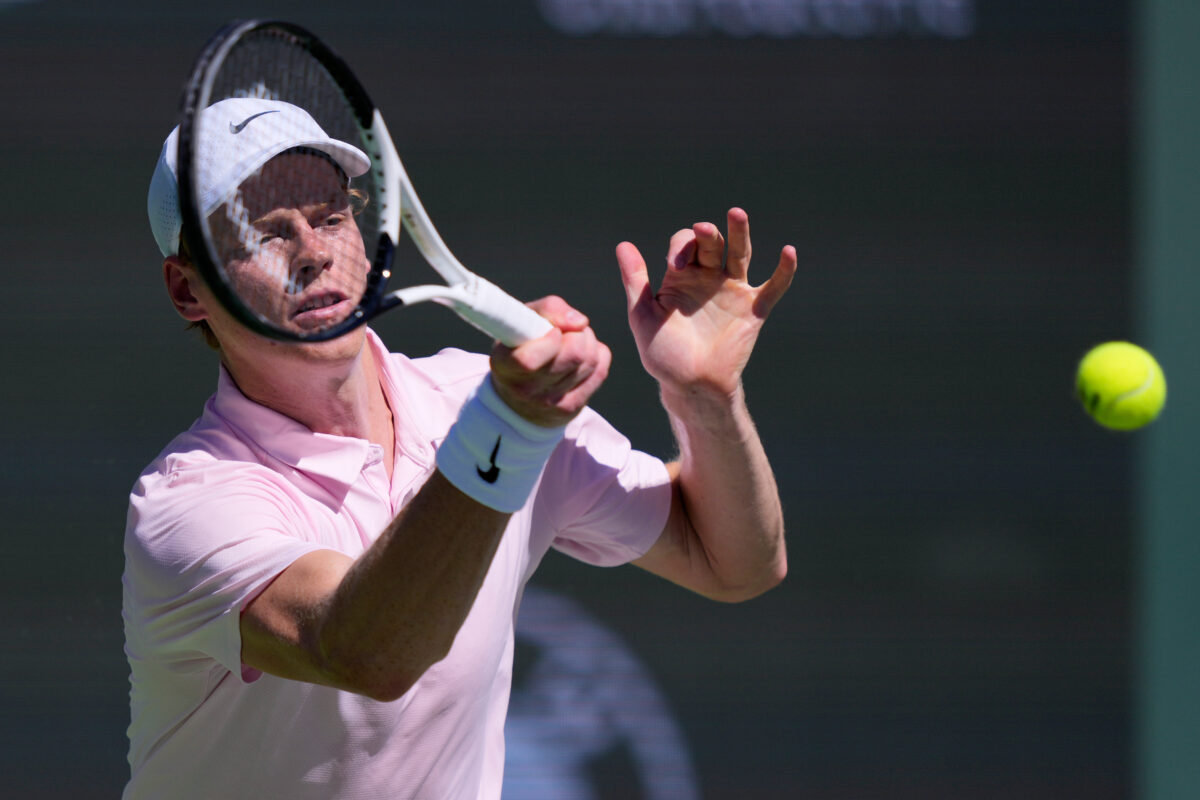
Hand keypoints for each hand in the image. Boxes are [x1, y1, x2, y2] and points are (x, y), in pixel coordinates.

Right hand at [489, 295, 611, 426]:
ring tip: (572, 340)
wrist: (517, 395)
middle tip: (566, 331)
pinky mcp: (570, 408)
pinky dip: (597, 355)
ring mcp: (549, 403)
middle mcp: (524, 390)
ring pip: (589, 361)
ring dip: (587, 341)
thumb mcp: (523, 320)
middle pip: (573, 355)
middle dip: (576, 333)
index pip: (529, 359)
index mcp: (504, 366)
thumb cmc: (521, 345)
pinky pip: (600, 371)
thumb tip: (580, 322)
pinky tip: (582, 355)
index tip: (553, 331)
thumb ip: (549, 309)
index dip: (551, 338)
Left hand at [616, 208, 795, 400]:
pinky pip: (773, 287)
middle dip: (707, 234)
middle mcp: (707, 278)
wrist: (692, 386)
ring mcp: (732, 291)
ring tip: (736, 213)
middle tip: (703, 230)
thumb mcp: (644, 316)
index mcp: (680, 276)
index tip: (675, 266)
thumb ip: (635, 281)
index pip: (684, 244)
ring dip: (740, 234)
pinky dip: (784, 271)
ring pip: (740, 254)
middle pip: (712, 243)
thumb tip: (622, 245)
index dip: (680, 247)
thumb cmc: (664, 355)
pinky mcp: (753, 309)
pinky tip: (789, 251)